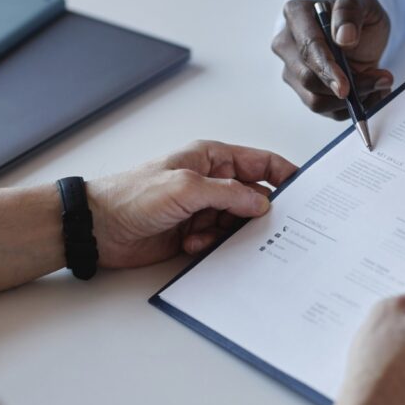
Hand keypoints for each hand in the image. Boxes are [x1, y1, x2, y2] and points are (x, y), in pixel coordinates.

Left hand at [87, 140, 297, 268]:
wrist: (98, 228)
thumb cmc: (132, 195)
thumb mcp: (186, 187)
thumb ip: (230, 193)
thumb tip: (262, 203)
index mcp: (213, 159)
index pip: (263, 163)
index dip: (286, 176)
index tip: (306, 194)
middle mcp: (213, 182)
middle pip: (256, 198)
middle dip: (260, 214)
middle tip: (265, 229)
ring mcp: (205, 209)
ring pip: (240, 224)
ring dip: (229, 234)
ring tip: (207, 236)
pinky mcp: (196, 233)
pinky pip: (222, 242)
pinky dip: (212, 246)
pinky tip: (191, 244)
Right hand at [272, 0, 392, 119]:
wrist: (359, 35)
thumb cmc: (356, 15)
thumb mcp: (363, 1)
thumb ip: (352, 10)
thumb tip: (343, 38)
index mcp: (296, 14)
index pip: (307, 47)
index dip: (326, 69)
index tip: (345, 87)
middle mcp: (287, 44)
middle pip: (308, 79)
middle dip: (347, 87)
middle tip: (382, 80)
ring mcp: (293, 70)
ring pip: (315, 100)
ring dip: (351, 100)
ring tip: (378, 84)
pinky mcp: (305, 91)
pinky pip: (326, 110)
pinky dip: (351, 108)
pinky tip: (369, 93)